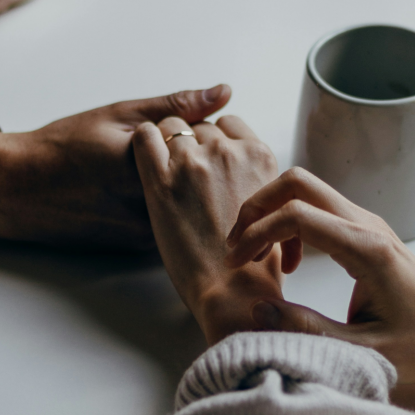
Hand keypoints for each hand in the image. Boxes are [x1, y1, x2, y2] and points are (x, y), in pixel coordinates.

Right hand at [0, 85, 231, 249]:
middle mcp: (153, 207)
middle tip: (171, 148)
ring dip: (190, 189)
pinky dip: (174, 207)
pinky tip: (140, 193)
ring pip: (193, 206)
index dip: (202, 134)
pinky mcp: (142, 247)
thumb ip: (175, 106)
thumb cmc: (65, 148)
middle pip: (207, 182)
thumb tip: (223, 92)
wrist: (21, 192)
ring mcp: (149, 232)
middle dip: (201, 163)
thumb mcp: (120, 115)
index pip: (210, 149)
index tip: (181, 128)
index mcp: (150, 168)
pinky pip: (176, 223)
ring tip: (144, 173)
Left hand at [132, 115, 281, 344]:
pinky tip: (144, 161)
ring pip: (171, 126)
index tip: (208, 158)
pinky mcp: (161, 180)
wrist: (232, 290)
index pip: (229, 124)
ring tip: (164, 172)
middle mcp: (228, 152)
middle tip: (184, 174)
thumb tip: (243, 173)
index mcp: (259, 156)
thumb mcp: (272, 207)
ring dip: (166, 144)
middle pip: (200, 126)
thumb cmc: (254, 262)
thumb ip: (257, 179)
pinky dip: (143, 142)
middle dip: (191, 144)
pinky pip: (144, 135)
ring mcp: (194, 162)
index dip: (215, 139)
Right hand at [224, 167, 414, 383]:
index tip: (237, 262)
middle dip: (257, 207)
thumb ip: (307, 330)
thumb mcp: (363, 351)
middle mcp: (366, 224)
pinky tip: (289, 262)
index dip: (257, 233)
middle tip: (238, 247)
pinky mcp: (365, 229)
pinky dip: (290, 223)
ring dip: (272, 213)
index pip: (297, 215)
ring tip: (257, 256)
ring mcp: (367, 222)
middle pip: (298, 182)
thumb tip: (257, 311)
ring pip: (306, 189)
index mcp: (366, 249)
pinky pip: (317, 207)